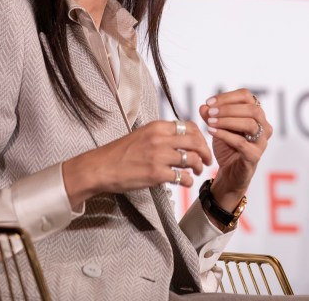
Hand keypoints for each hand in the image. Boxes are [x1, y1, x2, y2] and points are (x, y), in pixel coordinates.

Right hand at [62, 119, 211, 209]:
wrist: (100, 167)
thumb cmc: (120, 153)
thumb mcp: (142, 135)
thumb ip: (161, 135)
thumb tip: (182, 139)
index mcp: (157, 126)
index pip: (189, 126)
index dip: (200, 136)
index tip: (202, 145)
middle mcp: (159, 138)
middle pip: (195, 142)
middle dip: (205, 152)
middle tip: (207, 160)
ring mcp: (158, 156)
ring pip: (192, 159)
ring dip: (198, 167)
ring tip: (196, 172)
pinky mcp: (156, 173)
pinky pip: (182, 176)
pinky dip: (187, 181)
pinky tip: (184, 182)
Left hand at [199, 88, 271, 211]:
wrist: (229, 173)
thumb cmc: (227, 147)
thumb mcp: (217, 127)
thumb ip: (210, 116)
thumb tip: (204, 107)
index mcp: (256, 114)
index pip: (246, 96)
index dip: (227, 96)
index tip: (209, 102)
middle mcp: (264, 126)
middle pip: (252, 109)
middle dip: (228, 108)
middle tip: (210, 112)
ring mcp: (262, 142)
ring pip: (250, 124)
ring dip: (227, 121)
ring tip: (210, 122)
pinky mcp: (255, 156)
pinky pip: (242, 143)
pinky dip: (225, 135)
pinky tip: (211, 132)